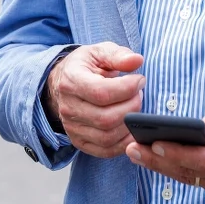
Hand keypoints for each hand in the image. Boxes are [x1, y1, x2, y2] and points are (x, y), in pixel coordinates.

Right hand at [43, 42, 144, 157]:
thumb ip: (118, 55)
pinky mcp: (79, 141)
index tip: (139, 80)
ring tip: (134, 108)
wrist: (64, 82)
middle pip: (106, 118)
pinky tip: (131, 129)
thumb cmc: (86, 66)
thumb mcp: (99, 52)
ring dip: (129, 126)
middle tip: (139, 95)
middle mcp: (68, 108)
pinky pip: (105, 151)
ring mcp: (72, 128)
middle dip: (131, 108)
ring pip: (107, 137)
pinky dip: (123, 144)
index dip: (127, 88)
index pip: (101, 93)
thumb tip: (137, 61)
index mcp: (71, 81)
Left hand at [125, 91, 204, 203]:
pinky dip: (183, 173)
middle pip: (189, 173)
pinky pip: (203, 184)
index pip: (202, 159)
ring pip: (192, 181)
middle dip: (157, 161)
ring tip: (138, 153)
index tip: (152, 144)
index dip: (175, 154)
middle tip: (130, 149)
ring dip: (165, 168)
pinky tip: (164, 162)